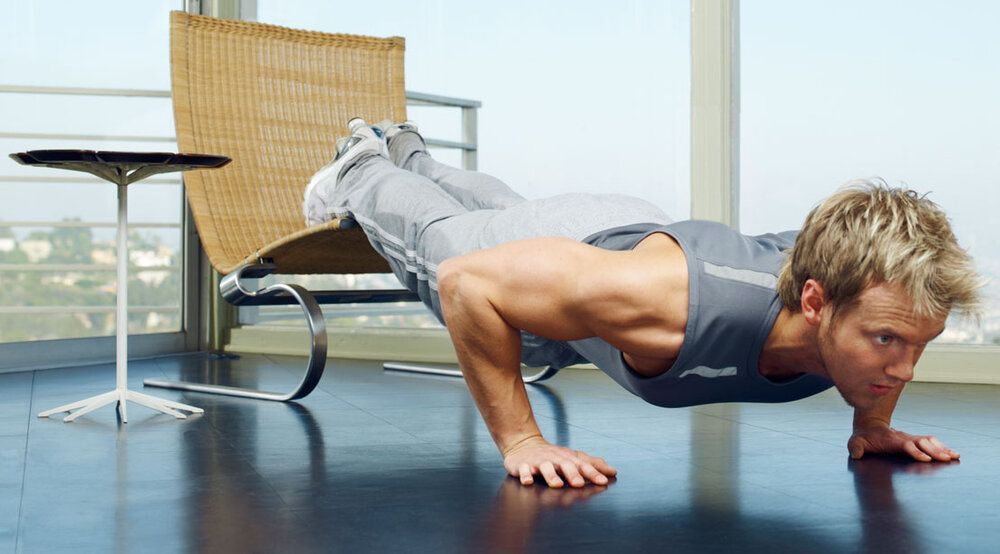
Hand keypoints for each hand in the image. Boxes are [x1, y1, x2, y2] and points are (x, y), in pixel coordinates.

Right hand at [502, 436, 616, 487]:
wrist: (524, 443)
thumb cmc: (553, 455)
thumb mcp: (573, 457)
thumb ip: (592, 465)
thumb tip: (612, 471)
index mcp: (568, 458)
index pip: (583, 465)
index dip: (593, 473)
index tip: (602, 481)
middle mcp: (554, 459)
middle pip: (565, 465)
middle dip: (572, 474)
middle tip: (579, 484)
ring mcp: (538, 461)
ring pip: (545, 467)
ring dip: (551, 475)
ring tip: (556, 484)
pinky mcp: (522, 465)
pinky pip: (523, 469)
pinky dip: (525, 474)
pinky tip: (528, 480)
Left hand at [848, 425, 959, 461]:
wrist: (870, 425)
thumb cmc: (863, 438)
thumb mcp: (856, 442)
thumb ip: (855, 447)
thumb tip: (856, 454)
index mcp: (891, 440)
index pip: (905, 445)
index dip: (915, 451)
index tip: (925, 458)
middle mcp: (903, 438)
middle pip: (921, 443)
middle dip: (933, 451)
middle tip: (946, 459)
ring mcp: (911, 438)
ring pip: (928, 442)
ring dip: (941, 449)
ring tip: (954, 456)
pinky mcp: (915, 440)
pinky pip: (931, 442)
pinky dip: (942, 447)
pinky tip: (953, 453)